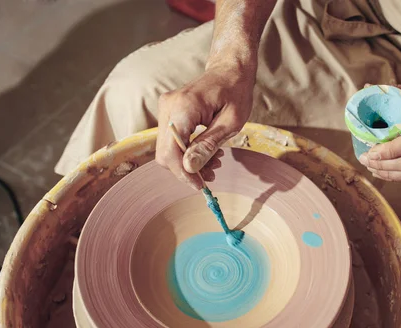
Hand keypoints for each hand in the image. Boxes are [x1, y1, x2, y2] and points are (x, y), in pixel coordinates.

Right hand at [155, 62, 255, 188]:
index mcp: (184, 107)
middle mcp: (168, 107)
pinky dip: (187, 151)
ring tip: (214, 160)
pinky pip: (171, 140)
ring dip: (188, 162)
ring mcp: (166, 108)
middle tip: (212, 173)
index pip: (171, 151)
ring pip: (167, 149)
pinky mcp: (169, 112)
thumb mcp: (231, 123)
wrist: (230, 69)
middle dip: (187, 169)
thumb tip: (189, 168)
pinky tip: (206, 151)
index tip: (201, 186)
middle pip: (165, 153)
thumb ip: (208, 145)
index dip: (183, 173)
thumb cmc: (236, 92)